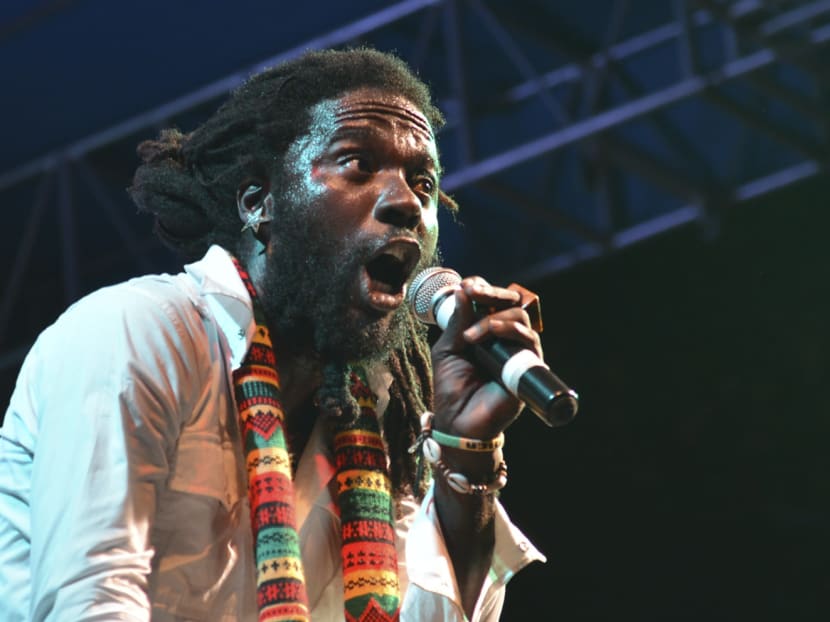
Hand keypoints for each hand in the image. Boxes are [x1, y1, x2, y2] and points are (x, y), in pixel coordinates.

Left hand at [431, 276, 543, 438]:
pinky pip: (528, 340)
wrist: (458, 422)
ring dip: (494, 318)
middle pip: (511, 303)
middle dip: (492, 293)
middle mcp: (505, 339)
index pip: (492, 301)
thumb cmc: (452, 388)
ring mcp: (517, 352)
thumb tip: (463, 290)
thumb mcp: (447, 350)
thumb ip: (457, 322)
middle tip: (473, 292)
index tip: (467, 287)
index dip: (483, 289)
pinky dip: (508, 330)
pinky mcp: (527, 367)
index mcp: (485, 332)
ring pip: (520, 318)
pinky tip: (488, 333)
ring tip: (471, 335)